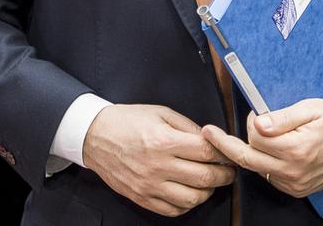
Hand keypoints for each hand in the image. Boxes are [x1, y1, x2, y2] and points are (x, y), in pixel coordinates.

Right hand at [82, 104, 235, 216]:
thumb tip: (210, 139)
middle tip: (228, 171)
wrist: (94, 136)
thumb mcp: (159, 112)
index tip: (229, 153)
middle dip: (224, 175)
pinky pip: (173, 210)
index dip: (224, 153)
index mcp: (164, 141)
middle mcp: (158, 165)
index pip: (207, 152)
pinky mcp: (142, 197)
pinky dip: (187, 205)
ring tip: (209, 182)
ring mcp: (150, 185)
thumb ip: (187, 126)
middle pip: (205, 177)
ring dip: (208, 192)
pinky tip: (189, 193)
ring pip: (192, 198)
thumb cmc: (126, 121)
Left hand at [202, 99, 322, 198]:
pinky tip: (272, 150)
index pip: (255, 139)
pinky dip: (264, 163)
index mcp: (296, 149)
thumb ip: (281, 118)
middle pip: (248, 159)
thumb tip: (257, 124)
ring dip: (251, 152)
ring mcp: (295, 184)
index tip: (252, 115)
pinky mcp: (296, 190)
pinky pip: (269, 176)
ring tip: (257, 137)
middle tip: (209, 133)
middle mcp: (293, 171)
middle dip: (226, 145)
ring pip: (257, 168)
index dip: (251, 123)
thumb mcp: (310, 109)